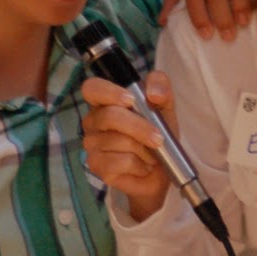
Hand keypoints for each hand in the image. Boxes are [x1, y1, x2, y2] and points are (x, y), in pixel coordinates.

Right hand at [81, 71, 177, 220]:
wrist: (160, 169)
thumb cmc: (157, 133)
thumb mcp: (164, 104)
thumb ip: (160, 86)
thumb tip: (153, 94)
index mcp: (104, 101)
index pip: (92, 88)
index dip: (109, 92)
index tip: (131, 100)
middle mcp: (92, 121)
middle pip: (110, 116)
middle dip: (140, 127)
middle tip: (159, 138)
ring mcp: (91, 145)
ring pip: (119, 141)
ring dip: (144, 150)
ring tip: (151, 154)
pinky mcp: (97, 166)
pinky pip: (121, 162)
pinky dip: (140, 165)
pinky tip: (142, 166)